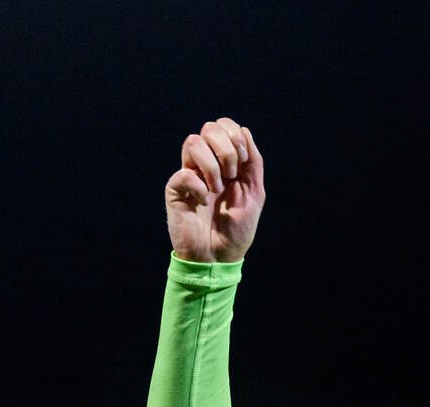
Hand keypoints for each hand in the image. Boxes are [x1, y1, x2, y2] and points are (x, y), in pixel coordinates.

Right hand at [165, 117, 265, 262]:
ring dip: (212, 167)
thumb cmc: (236, 229)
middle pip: (208, 128)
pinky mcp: (175, 189)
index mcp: (225, 162)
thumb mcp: (255, 194)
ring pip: (193, 142)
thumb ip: (253, 163)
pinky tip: (202, 202)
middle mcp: (205, 163)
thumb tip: (245, 131)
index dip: (235, 136)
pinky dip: (199, 187)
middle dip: (226, 150)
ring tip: (217, 189)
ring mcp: (189, 173)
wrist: (220, 257)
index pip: (223, 126)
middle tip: (231, 176)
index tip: (243, 162)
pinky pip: (183, 172)